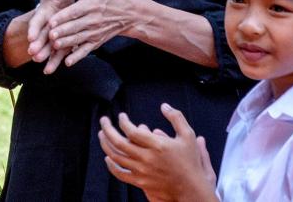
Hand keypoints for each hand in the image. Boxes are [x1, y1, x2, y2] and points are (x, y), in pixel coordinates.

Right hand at [27, 0, 73, 73]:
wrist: (66, 4)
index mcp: (44, 13)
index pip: (37, 21)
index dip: (34, 28)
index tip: (31, 36)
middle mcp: (45, 26)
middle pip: (40, 36)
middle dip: (37, 44)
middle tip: (33, 52)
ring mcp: (52, 36)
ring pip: (47, 47)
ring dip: (43, 54)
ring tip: (39, 61)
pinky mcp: (60, 43)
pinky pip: (57, 53)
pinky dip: (53, 61)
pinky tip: (49, 70)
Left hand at [46, 0, 135, 66]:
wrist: (130, 13)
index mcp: (91, 5)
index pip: (75, 11)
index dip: (63, 16)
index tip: (51, 20)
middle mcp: (93, 19)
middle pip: (75, 27)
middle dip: (62, 32)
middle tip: (50, 35)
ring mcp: (95, 32)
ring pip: (78, 39)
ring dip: (66, 43)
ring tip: (55, 46)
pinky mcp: (97, 41)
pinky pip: (86, 50)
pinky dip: (77, 56)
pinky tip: (68, 62)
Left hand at [98, 104, 217, 201]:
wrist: (190, 186)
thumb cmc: (190, 160)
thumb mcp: (188, 135)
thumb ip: (176, 118)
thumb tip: (164, 106)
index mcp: (157, 145)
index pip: (132, 131)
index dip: (123, 122)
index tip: (121, 116)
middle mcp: (146, 158)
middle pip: (119, 143)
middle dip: (108, 129)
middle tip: (104, 121)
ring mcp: (141, 171)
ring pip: (116, 157)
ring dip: (106, 144)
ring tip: (102, 134)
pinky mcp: (140, 182)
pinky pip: (120, 173)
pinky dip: (111, 165)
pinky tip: (108, 157)